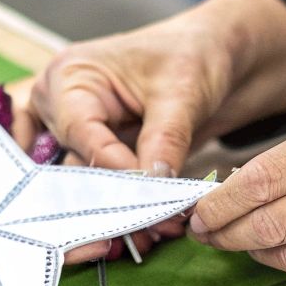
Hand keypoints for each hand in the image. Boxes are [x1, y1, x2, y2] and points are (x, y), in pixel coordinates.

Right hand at [31, 0, 285, 261]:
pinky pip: (102, 193)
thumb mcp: (183, 92)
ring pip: (84, 188)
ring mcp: (80, 136)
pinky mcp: (101, 158)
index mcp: (69, 77)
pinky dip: (124, 212)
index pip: (80, 133)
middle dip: (107, 201)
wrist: (222, 59)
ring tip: (154, 233)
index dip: (113, 168)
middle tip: (145, 230)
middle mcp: (63, 109)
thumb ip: (165, 137)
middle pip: (71, 166)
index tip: (149, 197)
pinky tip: (149, 231)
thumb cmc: (196, 52)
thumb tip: (153, 183)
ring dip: (117, 214)